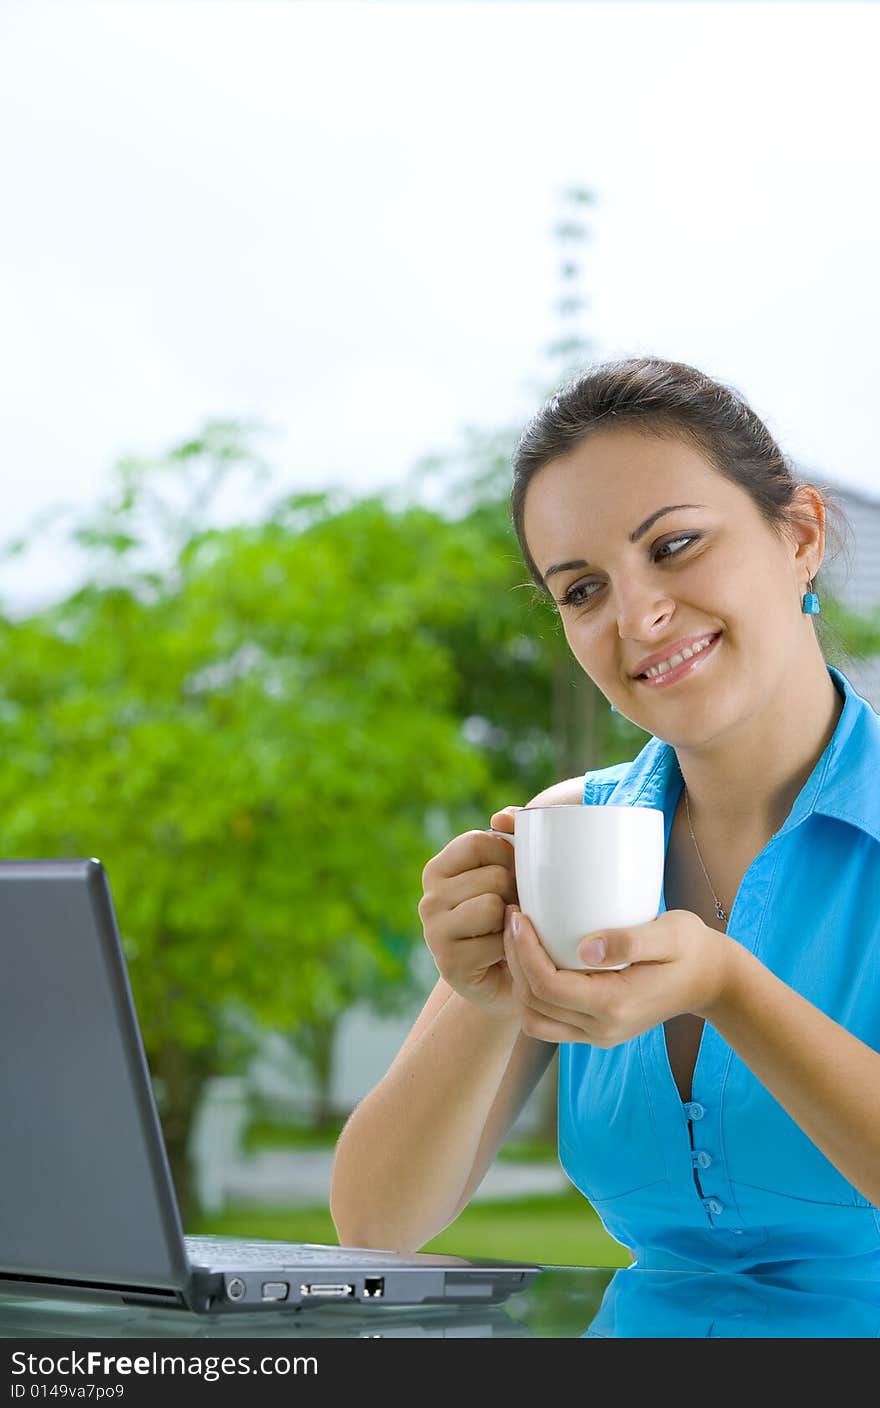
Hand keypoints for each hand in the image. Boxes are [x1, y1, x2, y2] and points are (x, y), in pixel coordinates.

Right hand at [417, 806, 521, 1016]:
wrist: (512, 979)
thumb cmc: (514, 918)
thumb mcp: (513, 872)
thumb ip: (514, 834)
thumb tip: (503, 816)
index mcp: (439, 869)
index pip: (479, 840)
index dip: (509, 856)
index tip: (514, 876)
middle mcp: (429, 898)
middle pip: (493, 876)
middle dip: (516, 894)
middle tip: (513, 913)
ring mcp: (433, 931)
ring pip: (493, 906)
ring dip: (512, 922)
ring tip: (508, 932)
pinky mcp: (448, 962)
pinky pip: (495, 941)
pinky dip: (509, 949)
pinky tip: (502, 956)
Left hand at [502, 904, 732, 1044]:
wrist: (711, 980)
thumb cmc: (691, 949)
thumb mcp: (670, 935)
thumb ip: (630, 941)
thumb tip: (587, 947)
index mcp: (615, 1006)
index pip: (548, 986)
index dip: (523, 951)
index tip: (519, 915)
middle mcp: (601, 1029)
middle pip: (533, 1004)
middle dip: (514, 961)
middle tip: (513, 918)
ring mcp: (597, 1035)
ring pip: (534, 1019)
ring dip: (519, 980)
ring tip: (519, 938)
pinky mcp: (594, 1031)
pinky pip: (548, 1020)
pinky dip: (532, 992)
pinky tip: (536, 957)